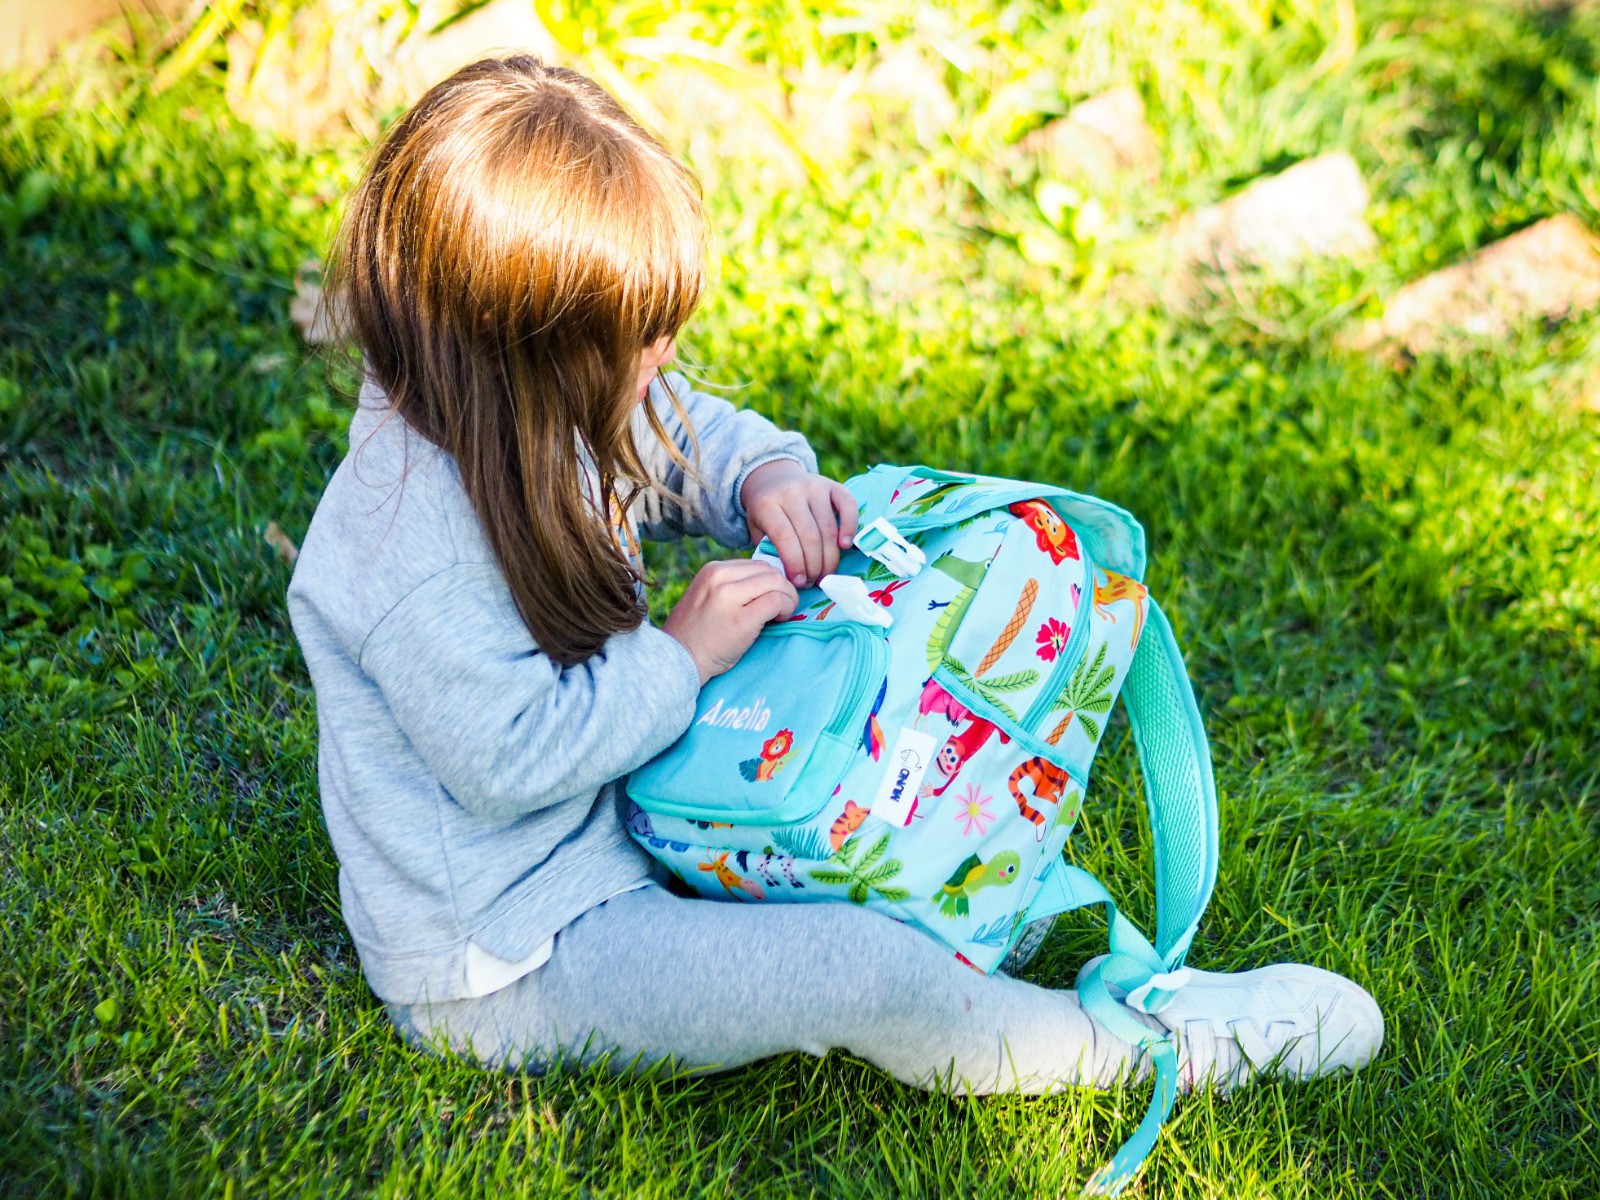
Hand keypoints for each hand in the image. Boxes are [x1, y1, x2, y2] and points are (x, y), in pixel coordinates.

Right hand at [663, 560, 799, 683]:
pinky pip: (777, 601)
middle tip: (781, 609)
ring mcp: (729, 596)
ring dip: (788, 598)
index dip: (771, 582)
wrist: (678, 661)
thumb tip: (772, 582)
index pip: (757, 565)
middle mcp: (720, 577)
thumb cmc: (697, 635)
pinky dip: (786, 609)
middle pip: (770, 571)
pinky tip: (779, 620)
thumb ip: (733, 586)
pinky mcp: (741, 618)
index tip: (770, 600)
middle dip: (783, 589)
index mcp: (712, 570)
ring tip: (780, 615)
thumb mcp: (708, 597)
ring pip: (777, 582)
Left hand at [740, 459, 858, 587]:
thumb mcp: (757, 528)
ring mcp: (814, 486)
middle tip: (814, 582)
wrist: (773, 477)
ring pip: (828, 528)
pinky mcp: (832, 485)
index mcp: (767, 504)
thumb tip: (787, 576)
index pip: (784, 537)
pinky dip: (850, 527)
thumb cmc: (766, 511)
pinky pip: (848, 505)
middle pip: (809, 536)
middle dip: (814, 565)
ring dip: (830, 557)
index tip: (799, 582)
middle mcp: (791, 492)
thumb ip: (768, 549)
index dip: (795, 563)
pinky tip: (845, 546)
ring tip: (826, 574)